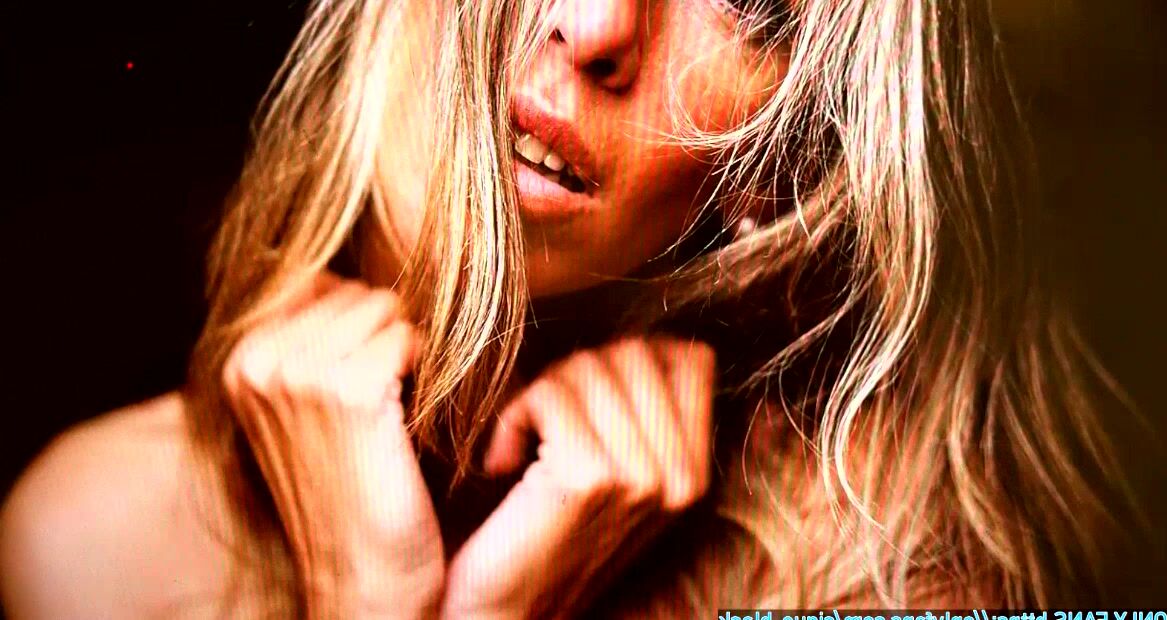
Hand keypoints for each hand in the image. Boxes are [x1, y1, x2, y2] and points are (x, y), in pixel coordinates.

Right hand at [221, 272, 442, 617]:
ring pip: (387, 309)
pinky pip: (411, 337)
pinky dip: (426, 369)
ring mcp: (300, 373)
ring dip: (407, 351)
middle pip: (359, 293)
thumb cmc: (348, 487)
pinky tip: (408, 419)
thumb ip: (309, 340)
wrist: (362, 574)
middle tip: (386, 402)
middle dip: (386, 336)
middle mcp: (260, 361)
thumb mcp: (305, 408)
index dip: (363, 330)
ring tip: (394, 411)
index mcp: (241, 360)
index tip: (366, 387)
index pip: (324, 285)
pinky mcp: (350, 391)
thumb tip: (324, 271)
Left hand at [441, 337, 715, 618]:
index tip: (588, 392)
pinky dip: (513, 417)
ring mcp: (641, 478)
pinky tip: (504, 460)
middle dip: (577, 372)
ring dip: (540, 394)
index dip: (629, 357)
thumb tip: (661, 342)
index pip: (689, 358)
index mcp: (696, 472)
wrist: (505, 613)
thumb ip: (646, 415)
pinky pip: (548, 395)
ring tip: (525, 443)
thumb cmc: (548, 534)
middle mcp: (680, 476)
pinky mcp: (590, 478)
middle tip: (546, 421)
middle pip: (633, 354)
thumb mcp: (620, 476)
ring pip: (587, 368)